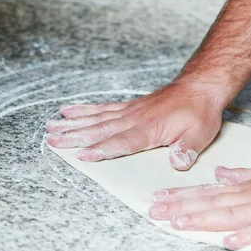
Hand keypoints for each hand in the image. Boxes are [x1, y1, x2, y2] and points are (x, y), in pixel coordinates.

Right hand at [46, 82, 223, 169]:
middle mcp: (135, 118)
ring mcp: (130, 111)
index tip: (83, 155)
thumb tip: (178, 164)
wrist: (200, 86)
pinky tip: (68, 111)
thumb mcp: (200, 134)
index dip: (104, 149)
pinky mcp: (130, 106)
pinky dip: (85, 110)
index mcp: (150, 128)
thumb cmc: (200, 112)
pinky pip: (103, 108)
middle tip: (52, 141)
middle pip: (101, 129)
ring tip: (50, 129)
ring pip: (97, 118)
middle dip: (76, 136)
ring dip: (73, 124)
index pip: (123, 141)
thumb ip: (187, 149)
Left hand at [148, 161, 250, 248]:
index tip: (162, 198)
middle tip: (156, 211)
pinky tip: (229, 241)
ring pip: (232, 214)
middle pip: (214, 202)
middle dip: (183, 207)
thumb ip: (245, 174)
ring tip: (180, 223)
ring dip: (204, 218)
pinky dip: (247, 235)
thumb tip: (221, 173)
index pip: (211, 191)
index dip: (184, 196)